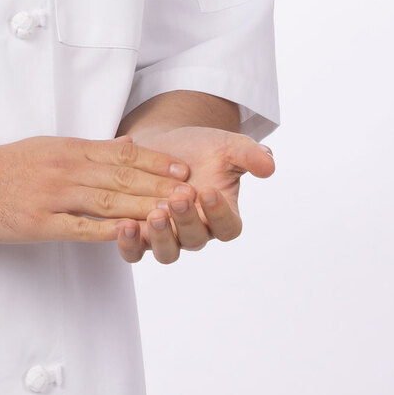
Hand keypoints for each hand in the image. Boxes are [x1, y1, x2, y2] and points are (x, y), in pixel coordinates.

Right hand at [0, 133, 198, 243]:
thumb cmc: (1, 167)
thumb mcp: (46, 146)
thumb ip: (88, 148)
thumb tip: (128, 144)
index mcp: (67, 148)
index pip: (122, 153)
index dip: (157, 162)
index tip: (183, 170)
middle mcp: (63, 168)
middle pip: (122, 177)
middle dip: (161, 185)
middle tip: (193, 193)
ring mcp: (52, 196)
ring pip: (108, 201)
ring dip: (144, 207)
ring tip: (174, 214)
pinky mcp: (39, 223)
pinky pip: (81, 227)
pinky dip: (110, 230)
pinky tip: (132, 235)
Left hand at [114, 126, 275, 264]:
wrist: (163, 142)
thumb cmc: (200, 147)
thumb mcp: (227, 145)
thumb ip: (249, 155)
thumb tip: (270, 164)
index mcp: (221, 216)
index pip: (228, 227)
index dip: (221, 214)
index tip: (211, 191)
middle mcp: (196, 232)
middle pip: (195, 241)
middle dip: (187, 221)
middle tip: (178, 198)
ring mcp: (167, 236)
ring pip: (166, 252)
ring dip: (160, 237)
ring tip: (153, 215)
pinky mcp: (140, 234)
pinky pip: (135, 251)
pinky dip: (129, 243)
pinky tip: (124, 224)